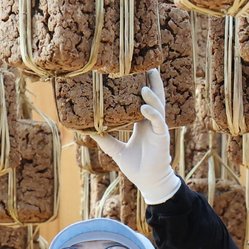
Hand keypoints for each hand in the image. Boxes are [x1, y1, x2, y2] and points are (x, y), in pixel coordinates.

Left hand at [92, 69, 180, 204]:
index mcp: (142, 124)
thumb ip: (104, 139)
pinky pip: (158, 122)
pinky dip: (152, 114)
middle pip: (155, 98)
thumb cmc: (135, 166)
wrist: (148, 181)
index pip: (142, 101)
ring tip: (144, 85)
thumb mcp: (116, 150)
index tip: (135, 73)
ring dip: (152, 96)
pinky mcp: (162, 137)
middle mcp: (151, 123)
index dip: (141, 87)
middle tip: (149, 67)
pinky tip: (144, 107)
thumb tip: (86, 130)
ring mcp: (158, 129)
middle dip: (154, 83)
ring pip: (158, 107)